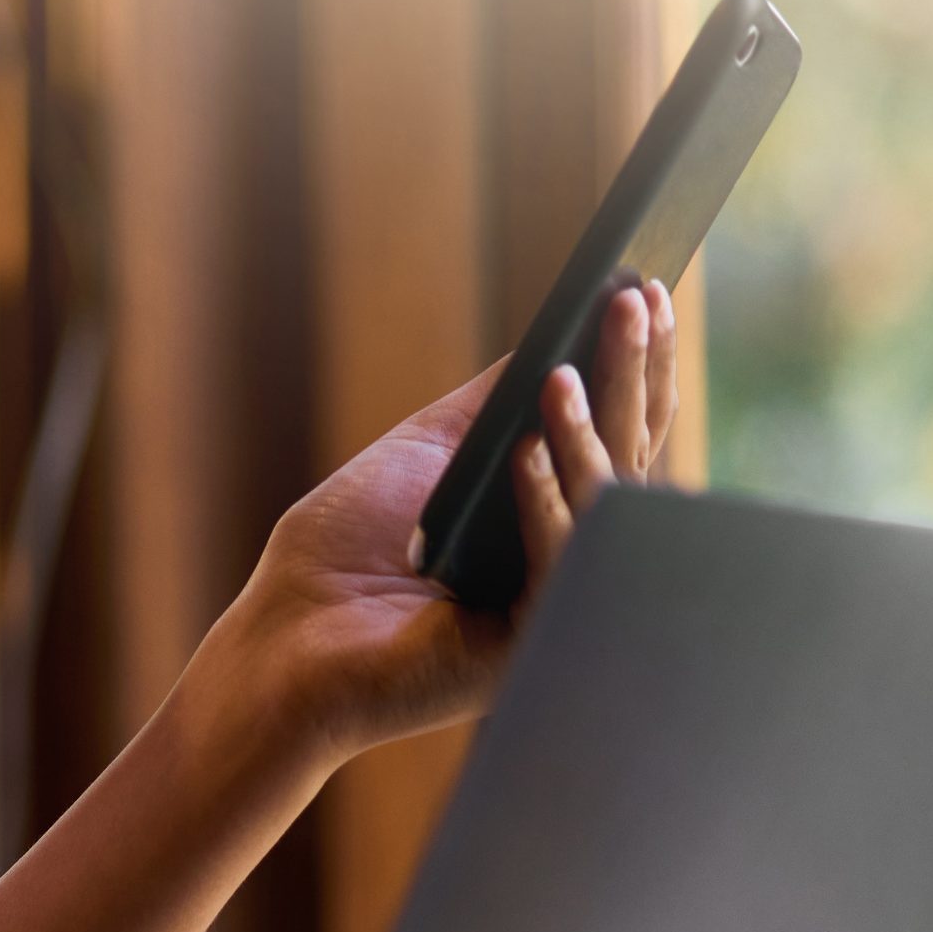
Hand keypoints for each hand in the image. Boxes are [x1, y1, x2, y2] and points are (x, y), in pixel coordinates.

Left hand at [195, 280, 675, 768]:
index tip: (645, 288)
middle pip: (627, 457)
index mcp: (553, 514)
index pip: (616, 432)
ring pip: (604, 507)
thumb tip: (557, 334)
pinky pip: (556, 564)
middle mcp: (569, 558)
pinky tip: (528, 449)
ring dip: (589, 430)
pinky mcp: (526, 643)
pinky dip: (545, 502)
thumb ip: (490, 404)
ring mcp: (555, 602)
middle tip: (635, 299)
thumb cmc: (347, 551)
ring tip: (563, 373)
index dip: (636, 365)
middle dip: (633, 376)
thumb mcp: (426, 452)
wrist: (287, 638)